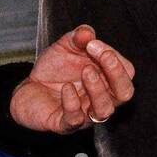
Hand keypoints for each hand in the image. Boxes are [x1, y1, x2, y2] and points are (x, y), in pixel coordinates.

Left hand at [10, 25, 135, 133]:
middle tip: (102, 55)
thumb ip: (78, 37)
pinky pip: (75, 119)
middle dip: (116, 73)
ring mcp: (85, 114)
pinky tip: (66, 87)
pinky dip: (72, 103)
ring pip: (104, 110)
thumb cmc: (55, 68)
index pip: (126, 71)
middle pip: (125, 93)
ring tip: (86, 71)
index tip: (92, 44)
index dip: (114, 57)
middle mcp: (101, 98)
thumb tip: (87, 32)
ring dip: (98, 89)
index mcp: (107, 79)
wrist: (30, 87)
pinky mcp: (64, 124)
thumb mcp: (66, 46)